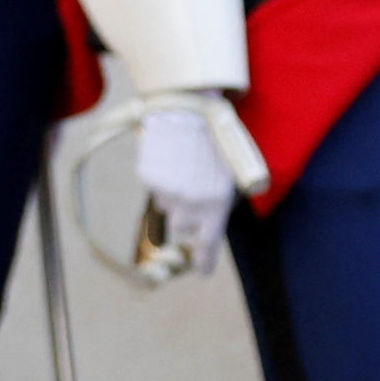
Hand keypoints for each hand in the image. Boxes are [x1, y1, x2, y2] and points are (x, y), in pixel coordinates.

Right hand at [132, 103, 237, 277]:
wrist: (190, 109)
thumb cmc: (215, 142)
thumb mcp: (230, 175)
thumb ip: (220, 204)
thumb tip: (205, 227)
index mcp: (216, 205)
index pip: (208, 244)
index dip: (204, 261)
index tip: (203, 272)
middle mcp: (190, 204)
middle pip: (181, 225)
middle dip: (185, 213)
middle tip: (192, 188)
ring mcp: (167, 192)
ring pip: (166, 205)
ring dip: (173, 193)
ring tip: (183, 165)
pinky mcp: (149, 179)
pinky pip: (153, 187)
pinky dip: (160, 177)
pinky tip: (170, 157)